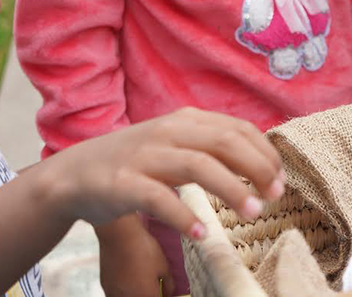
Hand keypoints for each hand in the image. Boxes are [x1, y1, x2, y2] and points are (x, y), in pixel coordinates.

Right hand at [42, 108, 284, 238]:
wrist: (72, 175)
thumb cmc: (133, 162)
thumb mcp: (174, 144)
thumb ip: (209, 147)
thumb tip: (260, 164)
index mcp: (184, 120)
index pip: (237, 128)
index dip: (265, 152)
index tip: (280, 179)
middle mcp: (167, 132)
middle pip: (225, 142)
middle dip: (257, 168)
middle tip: (274, 196)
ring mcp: (144, 156)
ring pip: (198, 166)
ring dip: (231, 189)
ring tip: (252, 212)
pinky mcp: (123, 183)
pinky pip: (158, 198)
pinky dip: (183, 215)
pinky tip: (201, 232)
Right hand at [97, 216, 173, 296]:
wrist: (120, 236)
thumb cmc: (144, 249)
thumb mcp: (164, 265)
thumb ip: (169, 283)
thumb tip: (169, 292)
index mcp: (147, 296)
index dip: (163, 295)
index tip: (165, 291)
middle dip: (149, 294)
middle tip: (155, 285)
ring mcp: (114, 294)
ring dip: (136, 293)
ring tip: (140, 280)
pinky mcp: (105, 286)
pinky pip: (117, 293)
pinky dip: (124, 290)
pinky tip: (128, 277)